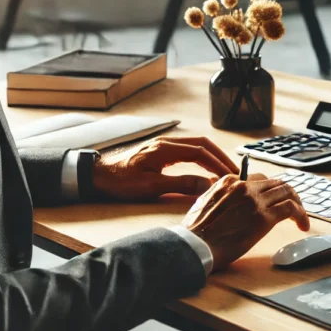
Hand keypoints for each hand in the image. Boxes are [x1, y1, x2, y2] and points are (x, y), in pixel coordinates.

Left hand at [91, 137, 238, 201]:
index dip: (218, 163)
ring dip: (211, 157)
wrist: (96, 175)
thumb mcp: (151, 186)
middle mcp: (166, 143)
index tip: (230, 175)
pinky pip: (187, 151)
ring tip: (224, 171)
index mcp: (165, 148)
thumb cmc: (120, 181)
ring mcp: (162, 146)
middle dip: (220, 157)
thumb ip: (181, 184)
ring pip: (195, 146)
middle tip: (234, 172)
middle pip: (202, 144)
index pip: (201, 151)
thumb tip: (207, 185)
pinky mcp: (159, 152)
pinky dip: (201, 158)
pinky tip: (205, 168)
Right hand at [182, 174, 309, 271]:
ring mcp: (255, 200)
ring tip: (300, 218)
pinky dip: (301, 215)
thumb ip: (218, 196)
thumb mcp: (203, 204)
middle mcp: (244, 186)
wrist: (194, 245)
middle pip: (276, 183)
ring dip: (298, 204)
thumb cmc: (195, 232)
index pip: (258, 179)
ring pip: (287, 192)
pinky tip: (302, 225)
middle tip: (293, 209)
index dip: (270, 191)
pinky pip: (291, 208)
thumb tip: (229, 200)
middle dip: (287, 195)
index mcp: (228, 181)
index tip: (273, 202)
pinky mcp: (264, 217)